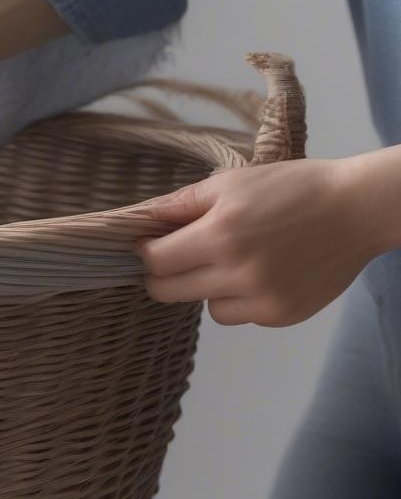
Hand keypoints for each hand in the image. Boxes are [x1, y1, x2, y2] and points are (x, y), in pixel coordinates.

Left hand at [135, 154, 393, 326]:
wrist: (356, 210)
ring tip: (234, 260)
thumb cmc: (293, 188)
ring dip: (206, 288)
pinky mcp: (281, 315)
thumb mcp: (232, 182)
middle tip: (174, 258)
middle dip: (161, 275)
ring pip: (205, 307)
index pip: (156, 260)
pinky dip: (240, 298)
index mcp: (220, 235)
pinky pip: (239, 315)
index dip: (146, 251)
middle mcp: (238, 273)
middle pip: (168, 291)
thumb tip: (142, 219)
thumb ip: (181, 204)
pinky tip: (263, 272)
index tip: (148, 243)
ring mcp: (262, 300)